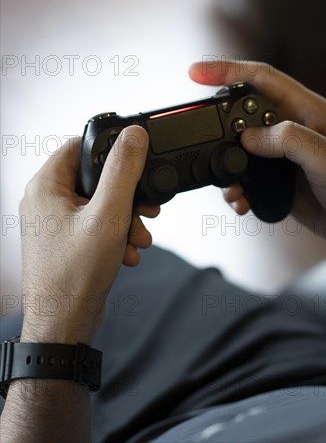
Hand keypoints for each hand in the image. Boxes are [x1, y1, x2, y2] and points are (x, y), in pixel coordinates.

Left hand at [20, 126, 159, 343]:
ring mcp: (55, 222)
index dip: (110, 151)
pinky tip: (128, 253)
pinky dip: (115, 235)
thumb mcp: (109, 215)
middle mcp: (46, 201)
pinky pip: (95, 225)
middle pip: (94, 178)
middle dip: (126, 196)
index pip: (78, 146)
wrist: (64, 324)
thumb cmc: (75, 275)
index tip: (134, 161)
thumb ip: (123, 172)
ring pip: (99, 204)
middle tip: (145, 207)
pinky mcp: (66, 240)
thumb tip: (134, 136)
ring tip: (138, 237)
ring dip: (125, 219)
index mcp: (46, 186)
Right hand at [189, 59, 325, 301]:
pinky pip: (246, 177)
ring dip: (226, 165)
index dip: (227, 71)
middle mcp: (290, 129)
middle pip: (242, 112)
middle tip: (205, 137)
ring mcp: (282, 156)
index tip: (197, 73)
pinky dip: (236, 188)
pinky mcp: (276, 180)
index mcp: (306, 111)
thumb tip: (248, 137)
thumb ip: (289, 140)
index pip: (261, 79)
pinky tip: (241, 200)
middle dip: (219, 123)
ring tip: (229, 183)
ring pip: (239, 149)